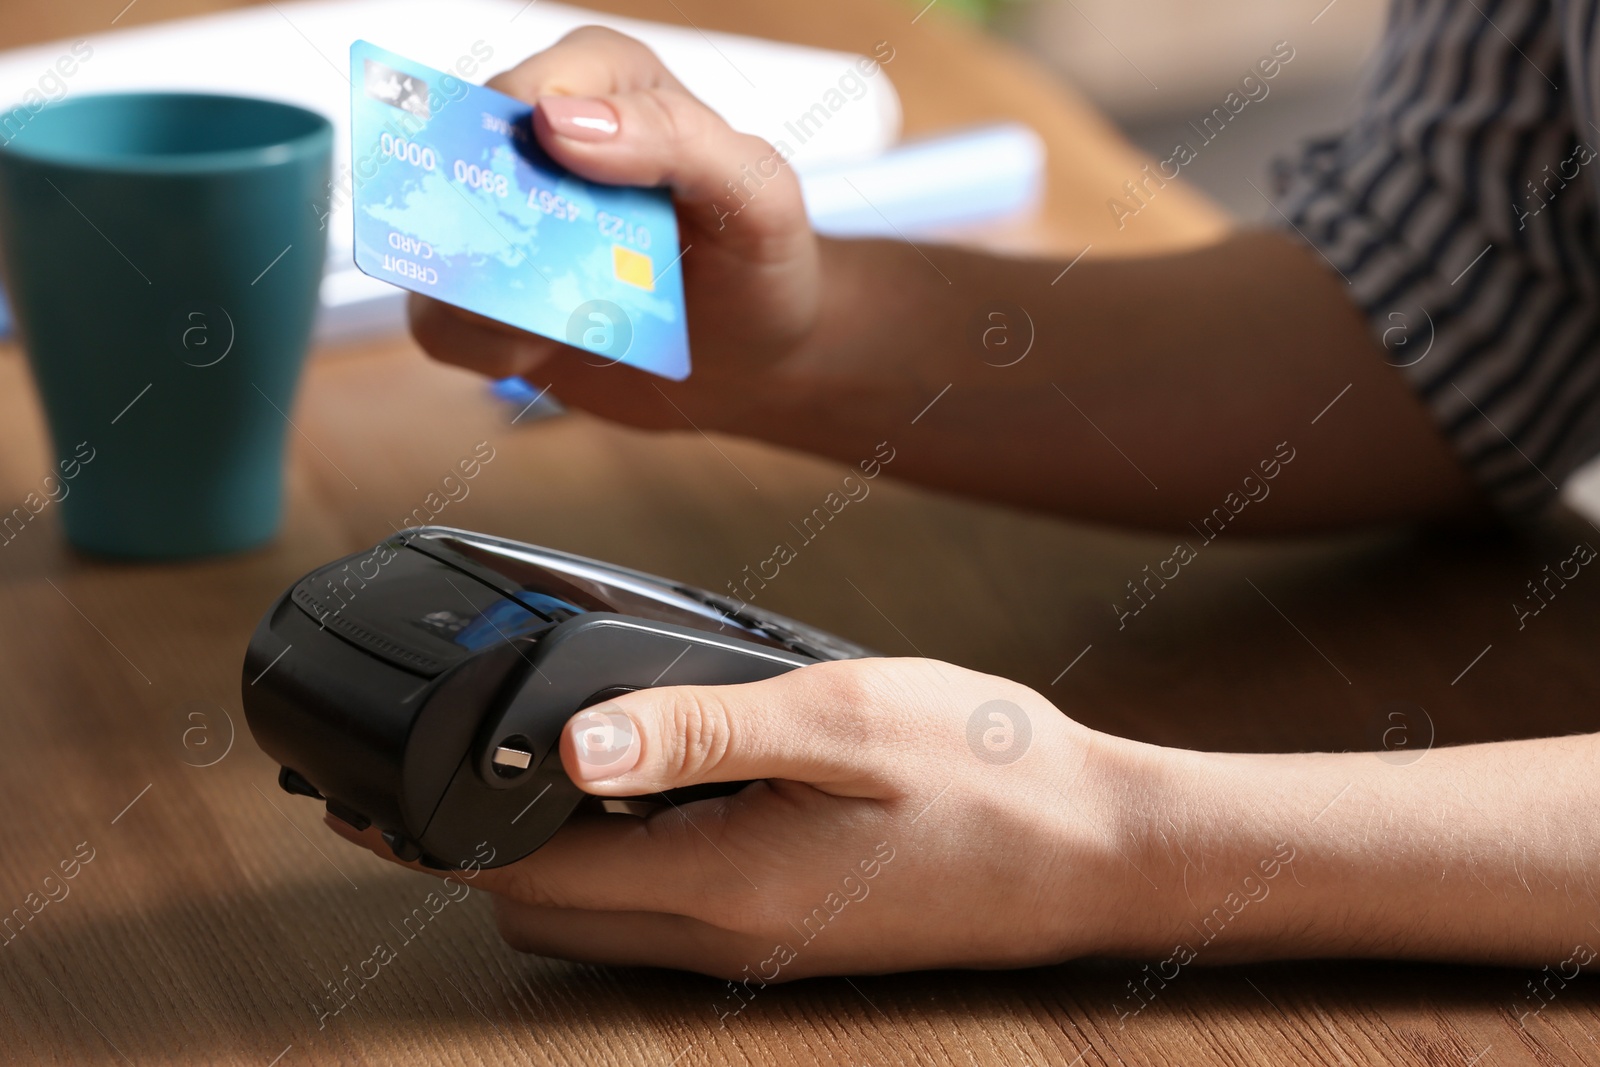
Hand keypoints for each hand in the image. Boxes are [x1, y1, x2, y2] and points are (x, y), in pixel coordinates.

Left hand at [325, 657, 1151, 979]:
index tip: (365, 800)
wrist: (1095, 851)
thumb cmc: (985, 772)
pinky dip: (624, 860)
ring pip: (600, 919)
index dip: (432, 839)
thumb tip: (570, 737)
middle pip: (545, 915)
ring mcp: (753, 948)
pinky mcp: (784, 935)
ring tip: (555, 761)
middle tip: (458, 763)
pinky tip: (658, 785)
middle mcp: (720, 937)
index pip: (525, 879)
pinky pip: (662, 913)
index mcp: (717, 884)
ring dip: (554, 855)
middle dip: (480, 852)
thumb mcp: (837, 719)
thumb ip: (698, 728)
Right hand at [408, 26, 821, 430]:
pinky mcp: (489, 296)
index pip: (532, 83)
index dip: (528, 128)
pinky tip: (552, 344)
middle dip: (491, 221)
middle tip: (542, 263)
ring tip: (567, 316)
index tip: (561, 178)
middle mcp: (545, 143)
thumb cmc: (762, 265)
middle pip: (459, 157)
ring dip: (490, 294)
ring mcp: (508, 220)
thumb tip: (563, 122)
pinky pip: (440, 322)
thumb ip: (679, 141)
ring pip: (434, 243)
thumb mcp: (759, 197)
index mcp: (610, 83)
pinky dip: (488, 345)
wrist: (758, 361)